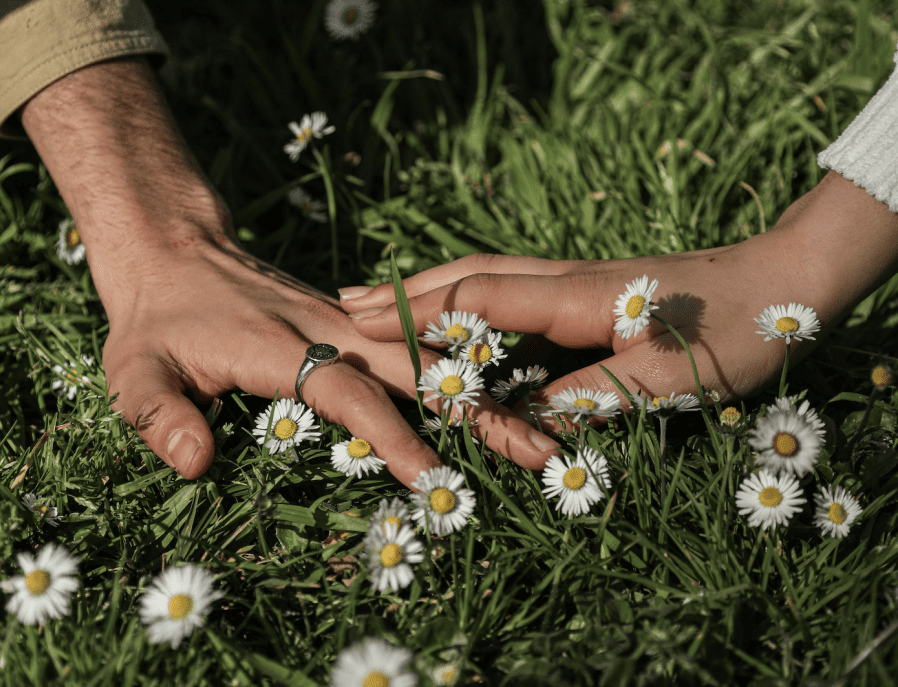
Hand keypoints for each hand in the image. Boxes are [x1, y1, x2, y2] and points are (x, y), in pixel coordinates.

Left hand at [19, 58, 560, 483]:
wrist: (175, 249)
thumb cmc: (154, 320)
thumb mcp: (132, 370)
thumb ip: (159, 414)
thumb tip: (193, 465)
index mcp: (281, 349)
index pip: (350, 396)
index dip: (393, 438)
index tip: (436, 478)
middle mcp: (330, 331)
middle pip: (417, 372)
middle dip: (477, 413)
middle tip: (538, 451)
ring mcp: (347, 325)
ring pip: (430, 357)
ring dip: (484, 394)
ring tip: (540, 432)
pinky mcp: (353, 326)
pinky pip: (417, 350)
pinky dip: (461, 375)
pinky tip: (498, 401)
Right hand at [340, 171, 897, 433]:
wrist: (784, 278)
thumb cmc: (733, 329)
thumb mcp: (667, 379)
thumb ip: (590, 396)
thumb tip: (523, 419)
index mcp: (575, 296)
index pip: (479, 298)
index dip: (418, 315)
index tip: (361, 325)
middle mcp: (562, 279)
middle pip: (468, 277)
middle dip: (404, 293)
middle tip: (343, 303)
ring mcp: (571, 280)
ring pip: (483, 276)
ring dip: (426, 288)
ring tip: (376, 299)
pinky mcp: (583, 291)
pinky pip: (507, 289)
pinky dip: (463, 295)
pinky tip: (451, 309)